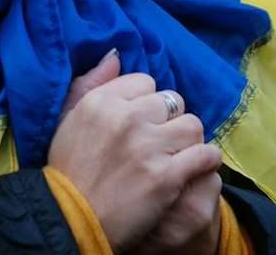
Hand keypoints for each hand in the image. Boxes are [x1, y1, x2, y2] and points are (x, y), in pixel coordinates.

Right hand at [48, 53, 221, 250]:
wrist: (70, 221)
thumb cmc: (68, 172)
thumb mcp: (68, 119)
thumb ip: (92, 83)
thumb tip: (116, 54)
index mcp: (101, 101)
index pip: (147, 83)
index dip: (148, 104)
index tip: (142, 124)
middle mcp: (126, 118)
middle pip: (173, 102)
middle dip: (170, 121)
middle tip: (161, 143)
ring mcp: (148, 147)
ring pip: (192, 126)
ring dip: (189, 141)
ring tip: (178, 156)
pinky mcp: (166, 176)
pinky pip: (205, 155)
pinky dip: (207, 161)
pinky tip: (198, 167)